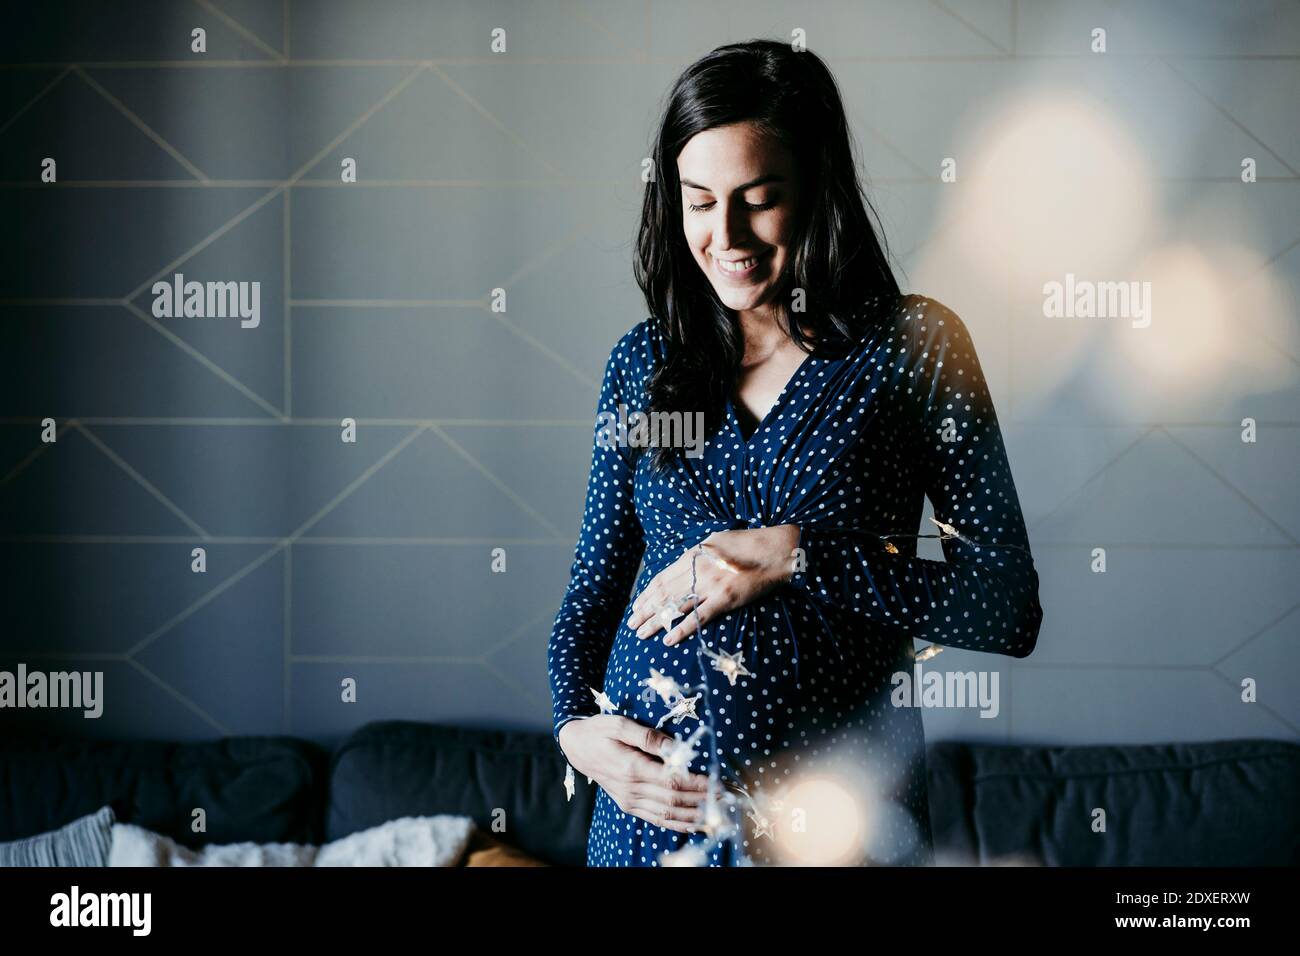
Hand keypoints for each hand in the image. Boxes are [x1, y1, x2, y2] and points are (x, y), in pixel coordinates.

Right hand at [558, 715, 709, 832]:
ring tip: (717, 812)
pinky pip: (656, 819)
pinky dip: (676, 824)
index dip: (697, 784)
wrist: (576, 746)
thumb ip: (648, 736)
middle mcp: (631, 789)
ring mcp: (629, 800)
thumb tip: (675, 747)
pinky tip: (694, 824)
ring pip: (667, 813)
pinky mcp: (628, 805)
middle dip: (702, 800)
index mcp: (631, 768)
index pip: (672, 781)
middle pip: (674, 800)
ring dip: (694, 815)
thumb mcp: (620, 724)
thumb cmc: (599, 730)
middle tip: (726, 798)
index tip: (718, 782)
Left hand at [626, 525, 800, 646]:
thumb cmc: (747, 544)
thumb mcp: (714, 541)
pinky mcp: (724, 599)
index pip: (661, 578)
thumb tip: (682, 566)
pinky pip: (697, 618)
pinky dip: (680, 630)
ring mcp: (710, 585)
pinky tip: (667, 639)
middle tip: (632, 623)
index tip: (635, 605)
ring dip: (655, 621)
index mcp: (693, 555)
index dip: (645, 594)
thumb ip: (696, 555)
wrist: (776, 550)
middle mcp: (697, 570)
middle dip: (644, 610)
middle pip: (663, 594)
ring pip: (675, 607)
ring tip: (641, 633)